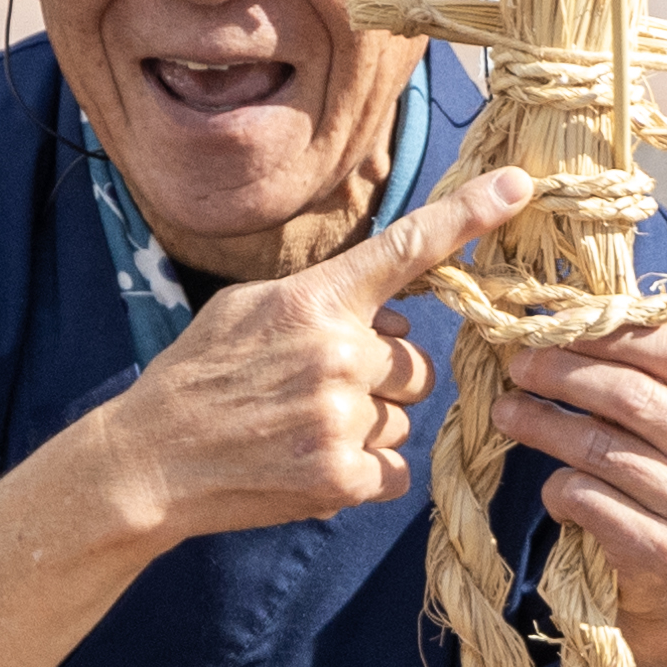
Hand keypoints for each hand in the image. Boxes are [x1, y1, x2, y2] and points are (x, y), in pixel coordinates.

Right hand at [97, 169, 533, 546]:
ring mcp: (341, 419)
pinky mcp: (340, 478)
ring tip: (302, 429)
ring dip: (369, 425)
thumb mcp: (246, 308)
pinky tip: (313, 464)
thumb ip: (322, 298)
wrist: (148, 461)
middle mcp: (338, 354)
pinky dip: (365, 472)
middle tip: (317, 391)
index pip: (407, 249)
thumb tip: (391, 310)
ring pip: (404, 417)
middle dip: (381, 376)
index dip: (468, 216)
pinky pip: (395, 470)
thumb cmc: (196, 377)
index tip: (519, 188)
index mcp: (316, 301)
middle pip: (415, 360)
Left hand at [493, 326, 666, 666]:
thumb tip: (570, 321)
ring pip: (601, 447)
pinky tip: (552, 489)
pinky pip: (588, 500)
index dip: (605, 332)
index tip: (552, 325)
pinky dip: (559, 489)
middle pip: (631, 394)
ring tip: (505, 412)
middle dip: (562, 372)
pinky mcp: (663, 554)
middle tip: (515, 364)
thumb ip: (659, 383)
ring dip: (542, 424)